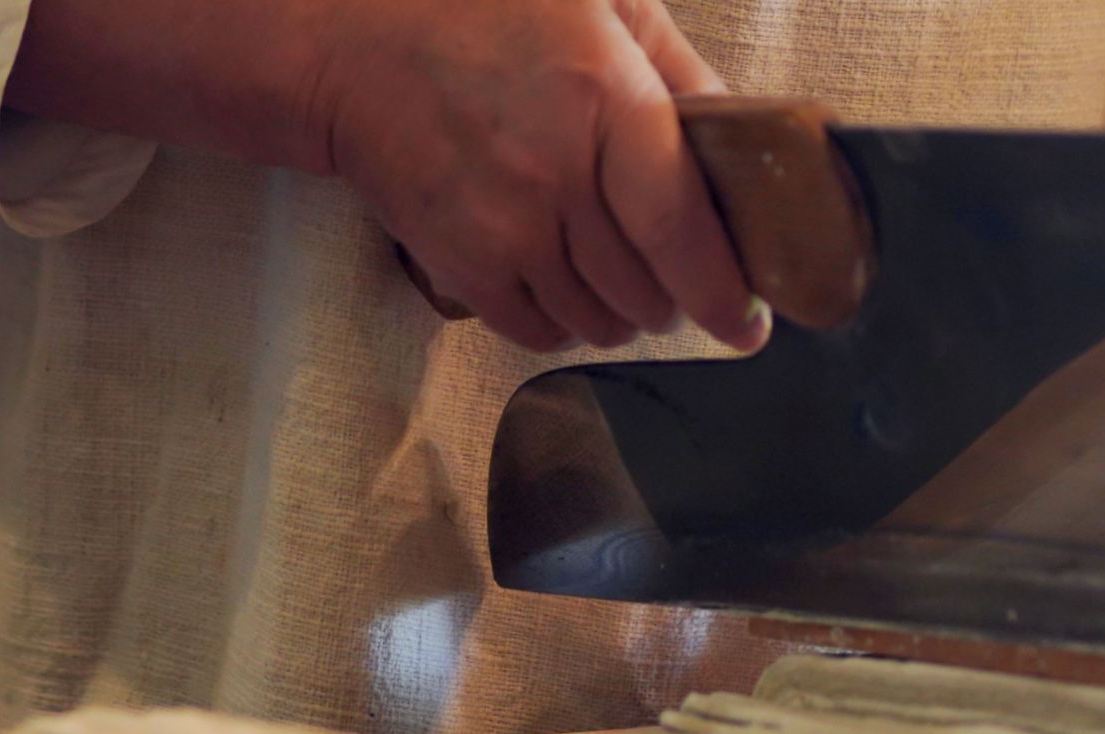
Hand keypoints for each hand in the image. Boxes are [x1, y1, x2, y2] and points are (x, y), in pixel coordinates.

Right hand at [7, 0, 762, 352]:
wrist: (355, 45)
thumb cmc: (480, 12)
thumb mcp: (601, 4)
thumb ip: (679, 67)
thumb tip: (742, 132)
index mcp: (608, 102)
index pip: (684, 229)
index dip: (725, 290)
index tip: (749, 323)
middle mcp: (560, 177)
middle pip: (648, 288)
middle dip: (676, 296)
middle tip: (680, 280)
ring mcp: (506, 230)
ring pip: (597, 318)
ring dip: (622, 312)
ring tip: (620, 279)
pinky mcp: (461, 265)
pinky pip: (537, 331)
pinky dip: (565, 323)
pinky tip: (564, 287)